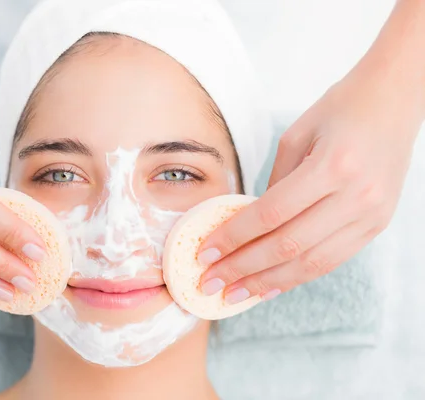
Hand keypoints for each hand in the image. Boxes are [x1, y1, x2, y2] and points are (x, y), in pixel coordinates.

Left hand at [197, 67, 420, 303]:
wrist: (395, 99)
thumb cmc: (340, 109)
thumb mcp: (296, 136)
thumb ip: (274, 183)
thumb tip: (249, 225)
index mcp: (333, 166)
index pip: (271, 214)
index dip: (234, 238)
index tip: (205, 253)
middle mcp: (356, 196)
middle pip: (288, 245)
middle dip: (243, 269)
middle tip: (210, 283)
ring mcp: (371, 215)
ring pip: (312, 263)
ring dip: (268, 282)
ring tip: (235, 294)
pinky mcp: (376, 225)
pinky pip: (332, 260)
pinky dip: (298, 276)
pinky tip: (270, 285)